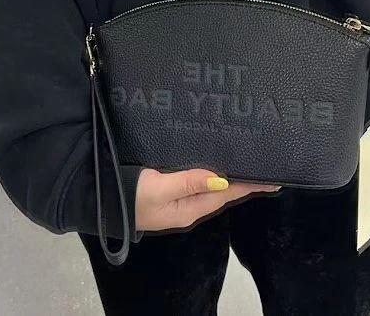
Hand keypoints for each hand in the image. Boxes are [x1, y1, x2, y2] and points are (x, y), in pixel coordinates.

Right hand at [135, 168, 279, 231]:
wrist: (97, 197)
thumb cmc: (127, 195)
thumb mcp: (158, 189)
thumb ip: (188, 182)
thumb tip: (223, 181)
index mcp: (188, 209)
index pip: (226, 195)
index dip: (249, 185)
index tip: (273, 179)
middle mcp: (186, 206)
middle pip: (221, 191)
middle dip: (242, 179)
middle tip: (264, 164)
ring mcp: (175, 198)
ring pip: (209, 184)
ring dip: (227, 174)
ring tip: (246, 160)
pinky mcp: (165, 188)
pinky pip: (194, 178)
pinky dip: (208, 170)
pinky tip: (213, 161)